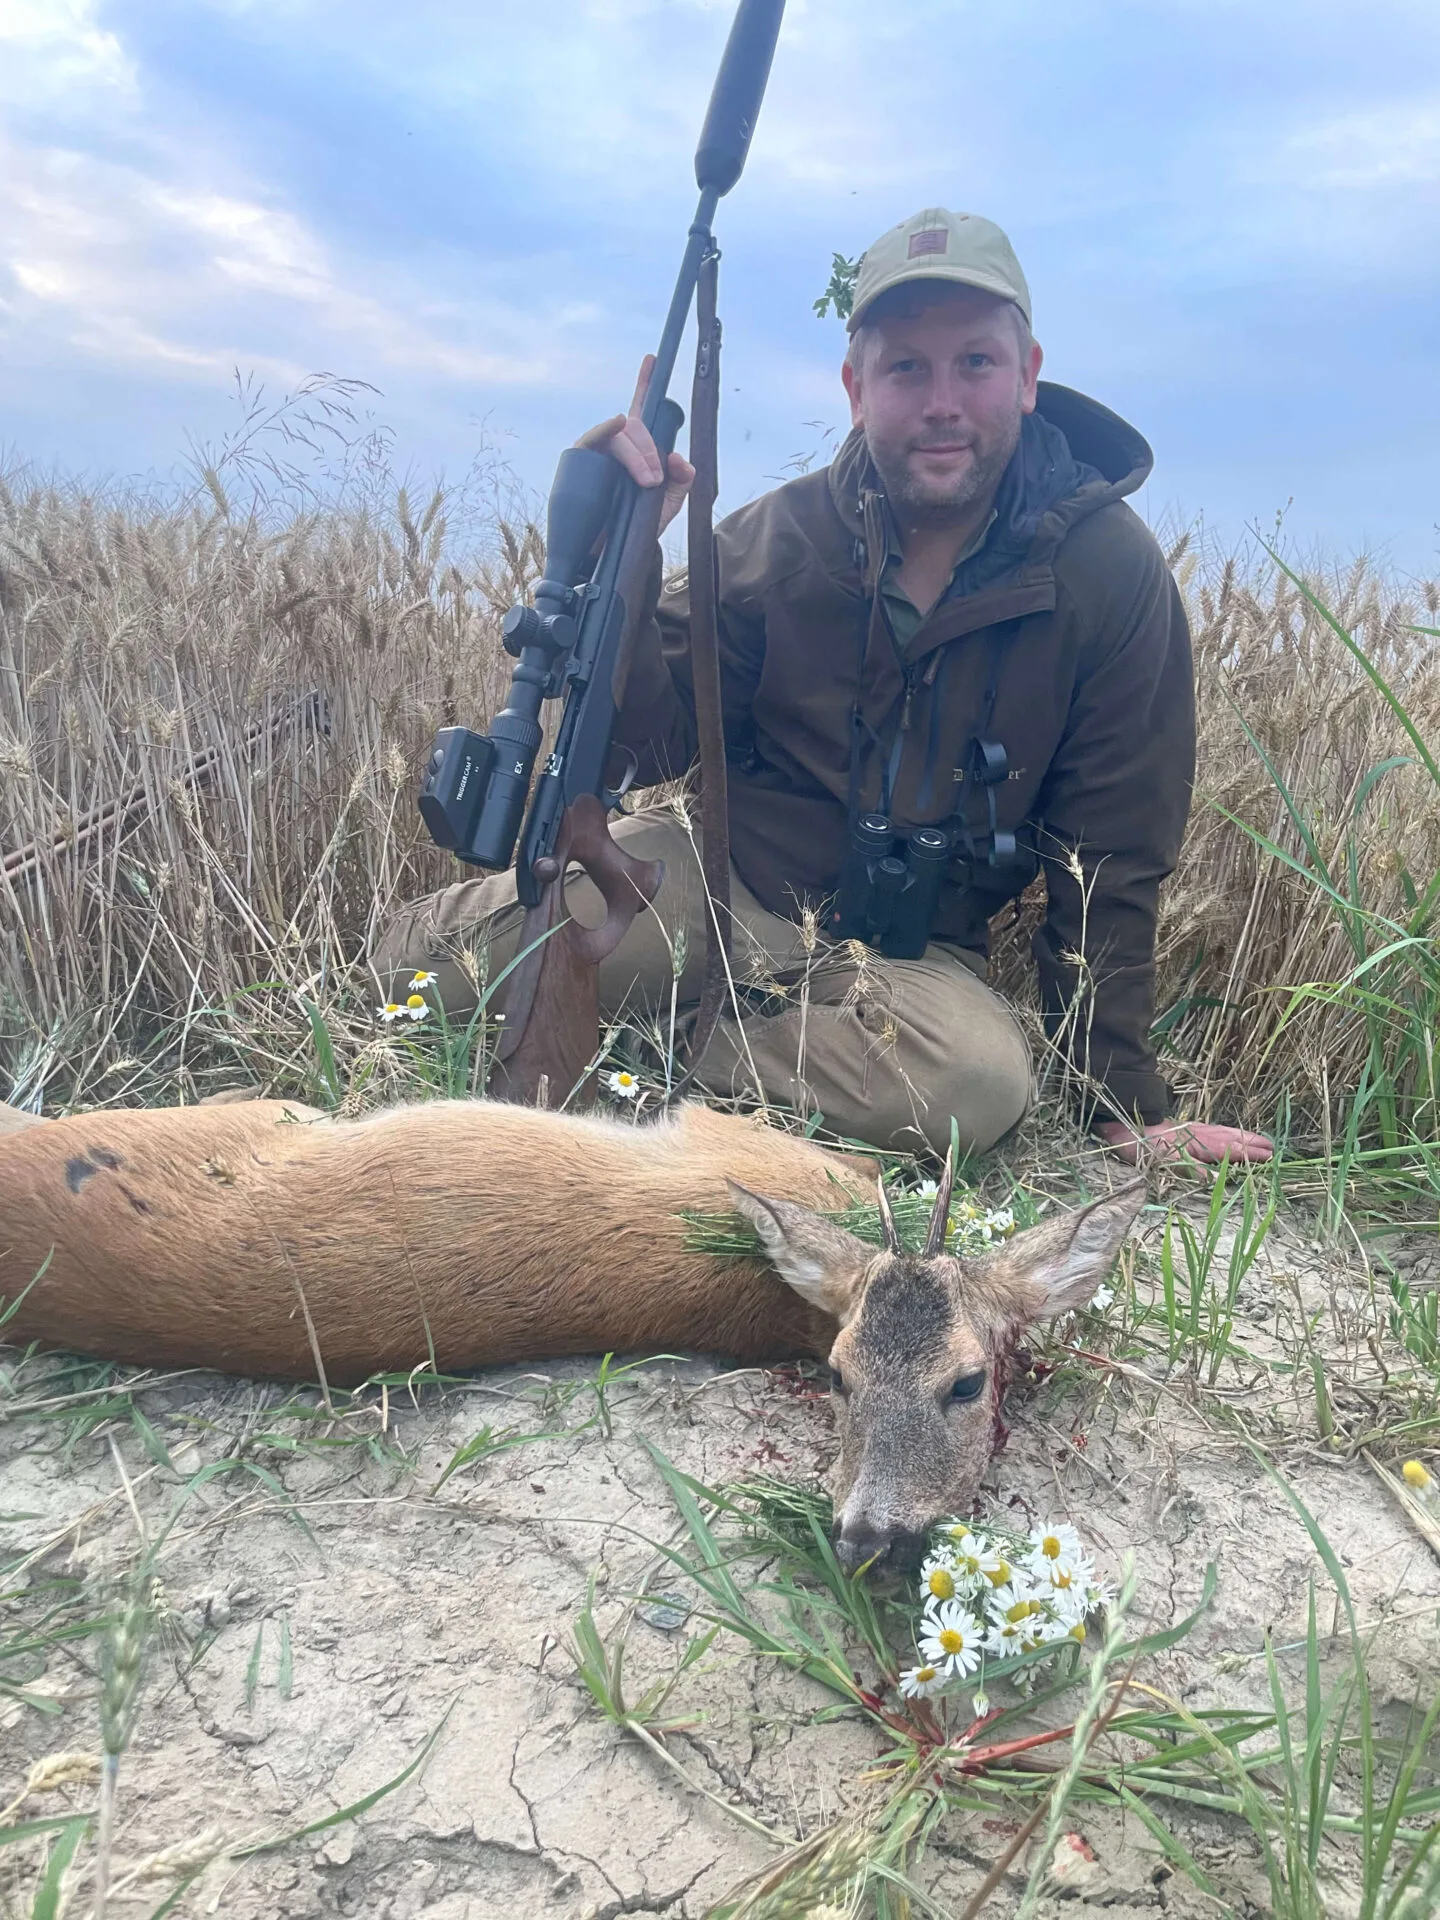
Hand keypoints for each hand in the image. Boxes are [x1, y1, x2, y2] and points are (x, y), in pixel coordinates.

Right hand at [576, 355, 694, 534]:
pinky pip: (592, 438)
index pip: (643, 412)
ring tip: (646, 481)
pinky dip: (607, 429)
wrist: (611, 554)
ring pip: (619, 434)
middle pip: (636, 425)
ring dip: (637, 453)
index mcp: (638, 449)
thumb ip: (682, 481)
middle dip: (650, 448)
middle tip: (655, 478)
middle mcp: (616, 445)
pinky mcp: (581, 461)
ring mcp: (597, 451)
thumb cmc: (637, 525)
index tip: (653, 360)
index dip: (646, 384)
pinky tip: (618, 425)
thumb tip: (680, 459)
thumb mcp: (668, 504)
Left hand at [1095, 1119, 1274, 1167]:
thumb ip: (1192, 1170)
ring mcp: (1197, 1130)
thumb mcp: (1166, 1163)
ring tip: (1261, 1139)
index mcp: (1202, 1144)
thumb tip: (1215, 1180)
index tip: (1270, 1156)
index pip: (1233, 1150)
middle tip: (1274, 1147)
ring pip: (1227, 1132)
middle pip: (1234, 1138)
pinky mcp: (1189, 1128)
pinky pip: (1218, 1130)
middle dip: (1254, 1143)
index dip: (1251, 1154)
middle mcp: (1203, 1135)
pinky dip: (1230, 1132)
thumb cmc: (1145, 1148)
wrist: (1125, 1125)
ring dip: (1245, 1136)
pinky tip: (1230, 1134)